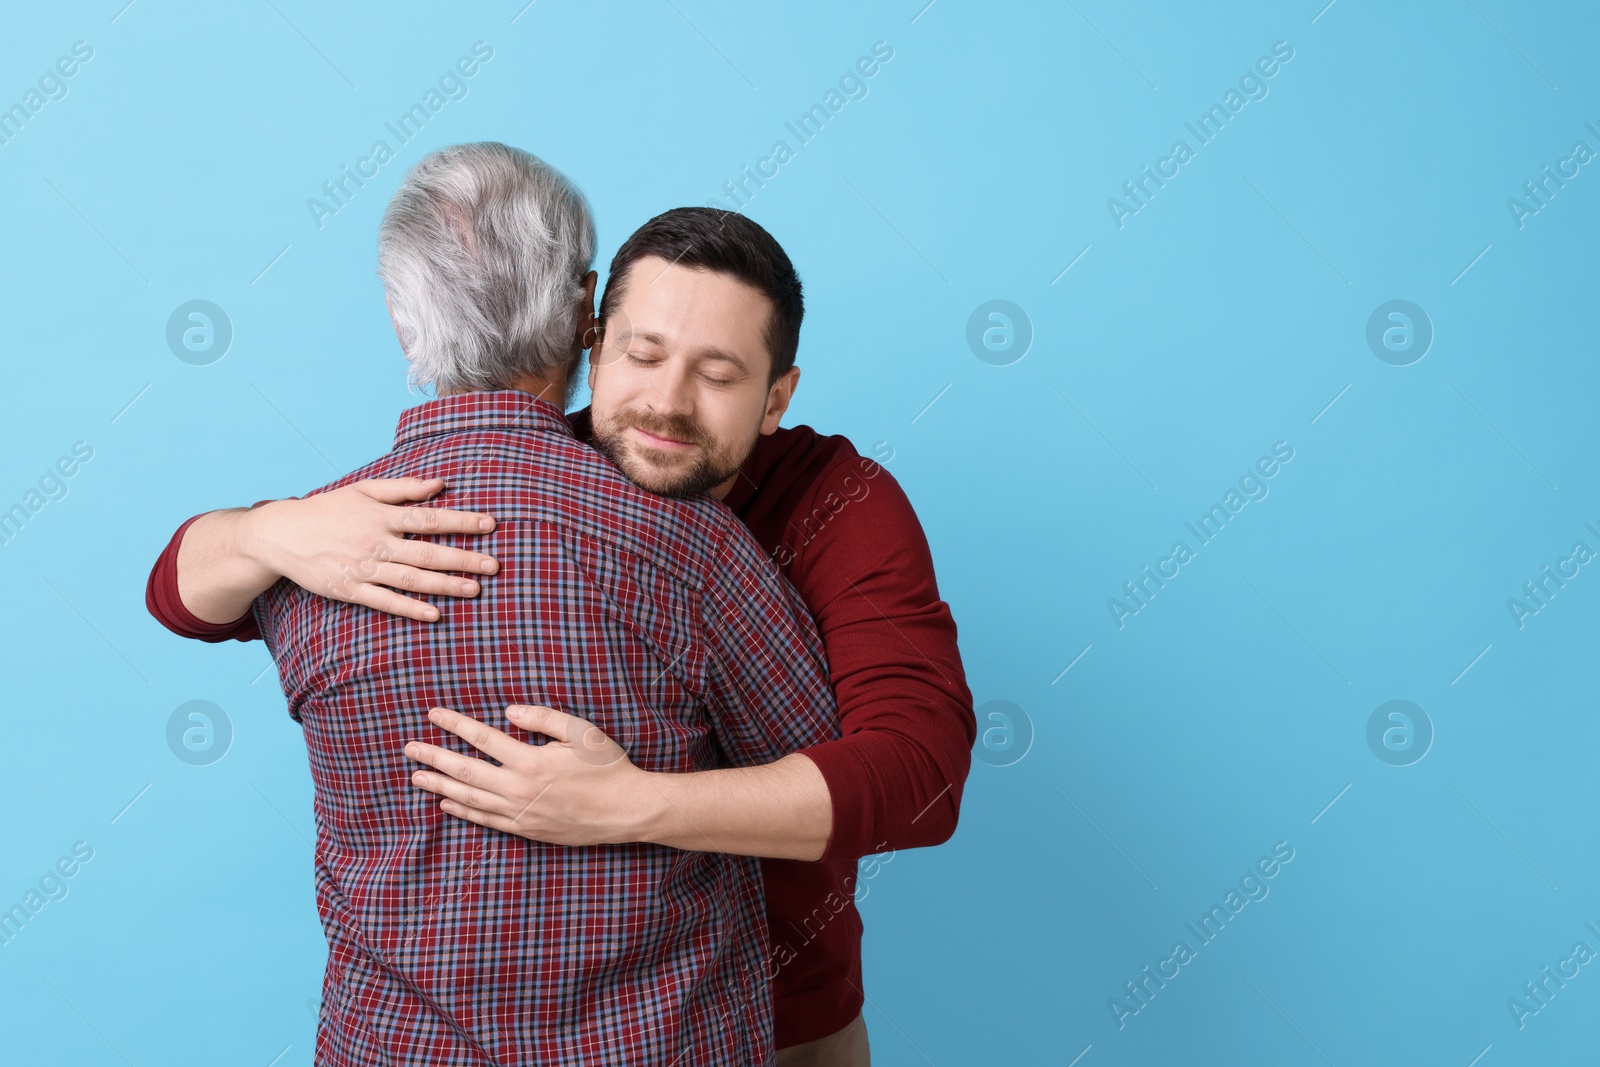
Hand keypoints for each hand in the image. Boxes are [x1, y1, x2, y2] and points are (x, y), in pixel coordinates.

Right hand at [245, 478, 499, 621]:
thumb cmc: (328, 510)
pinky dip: (410, 609)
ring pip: (410, 579)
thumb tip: (440, 484)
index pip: (429, 518)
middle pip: (427, 552)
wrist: (281, 535)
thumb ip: (402, 488)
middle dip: (463, 559)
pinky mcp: (349, 590)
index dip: (461, 521)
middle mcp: (375, 542)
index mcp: (380, 516)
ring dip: (444, 585)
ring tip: (475, 589)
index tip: (490, 524)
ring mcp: (362, 568)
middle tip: (495, 565)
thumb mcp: (363, 490)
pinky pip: (384, 602)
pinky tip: (435, 614)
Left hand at [405, 704, 655, 846]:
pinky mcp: (526, 829)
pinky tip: (445, 803)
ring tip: (416, 776)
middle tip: (409, 748)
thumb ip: (543, 719)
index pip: (482, 739)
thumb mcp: (581, 732)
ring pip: (469, 798)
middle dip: (434, 757)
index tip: (433, 714)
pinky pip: (486, 820)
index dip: (455, 725)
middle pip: (465, 770)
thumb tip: (507, 712)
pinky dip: (462, 812)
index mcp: (531, 761)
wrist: (626, 810)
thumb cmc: (607, 766)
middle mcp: (519, 789)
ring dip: (439, 785)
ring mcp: (520, 813)